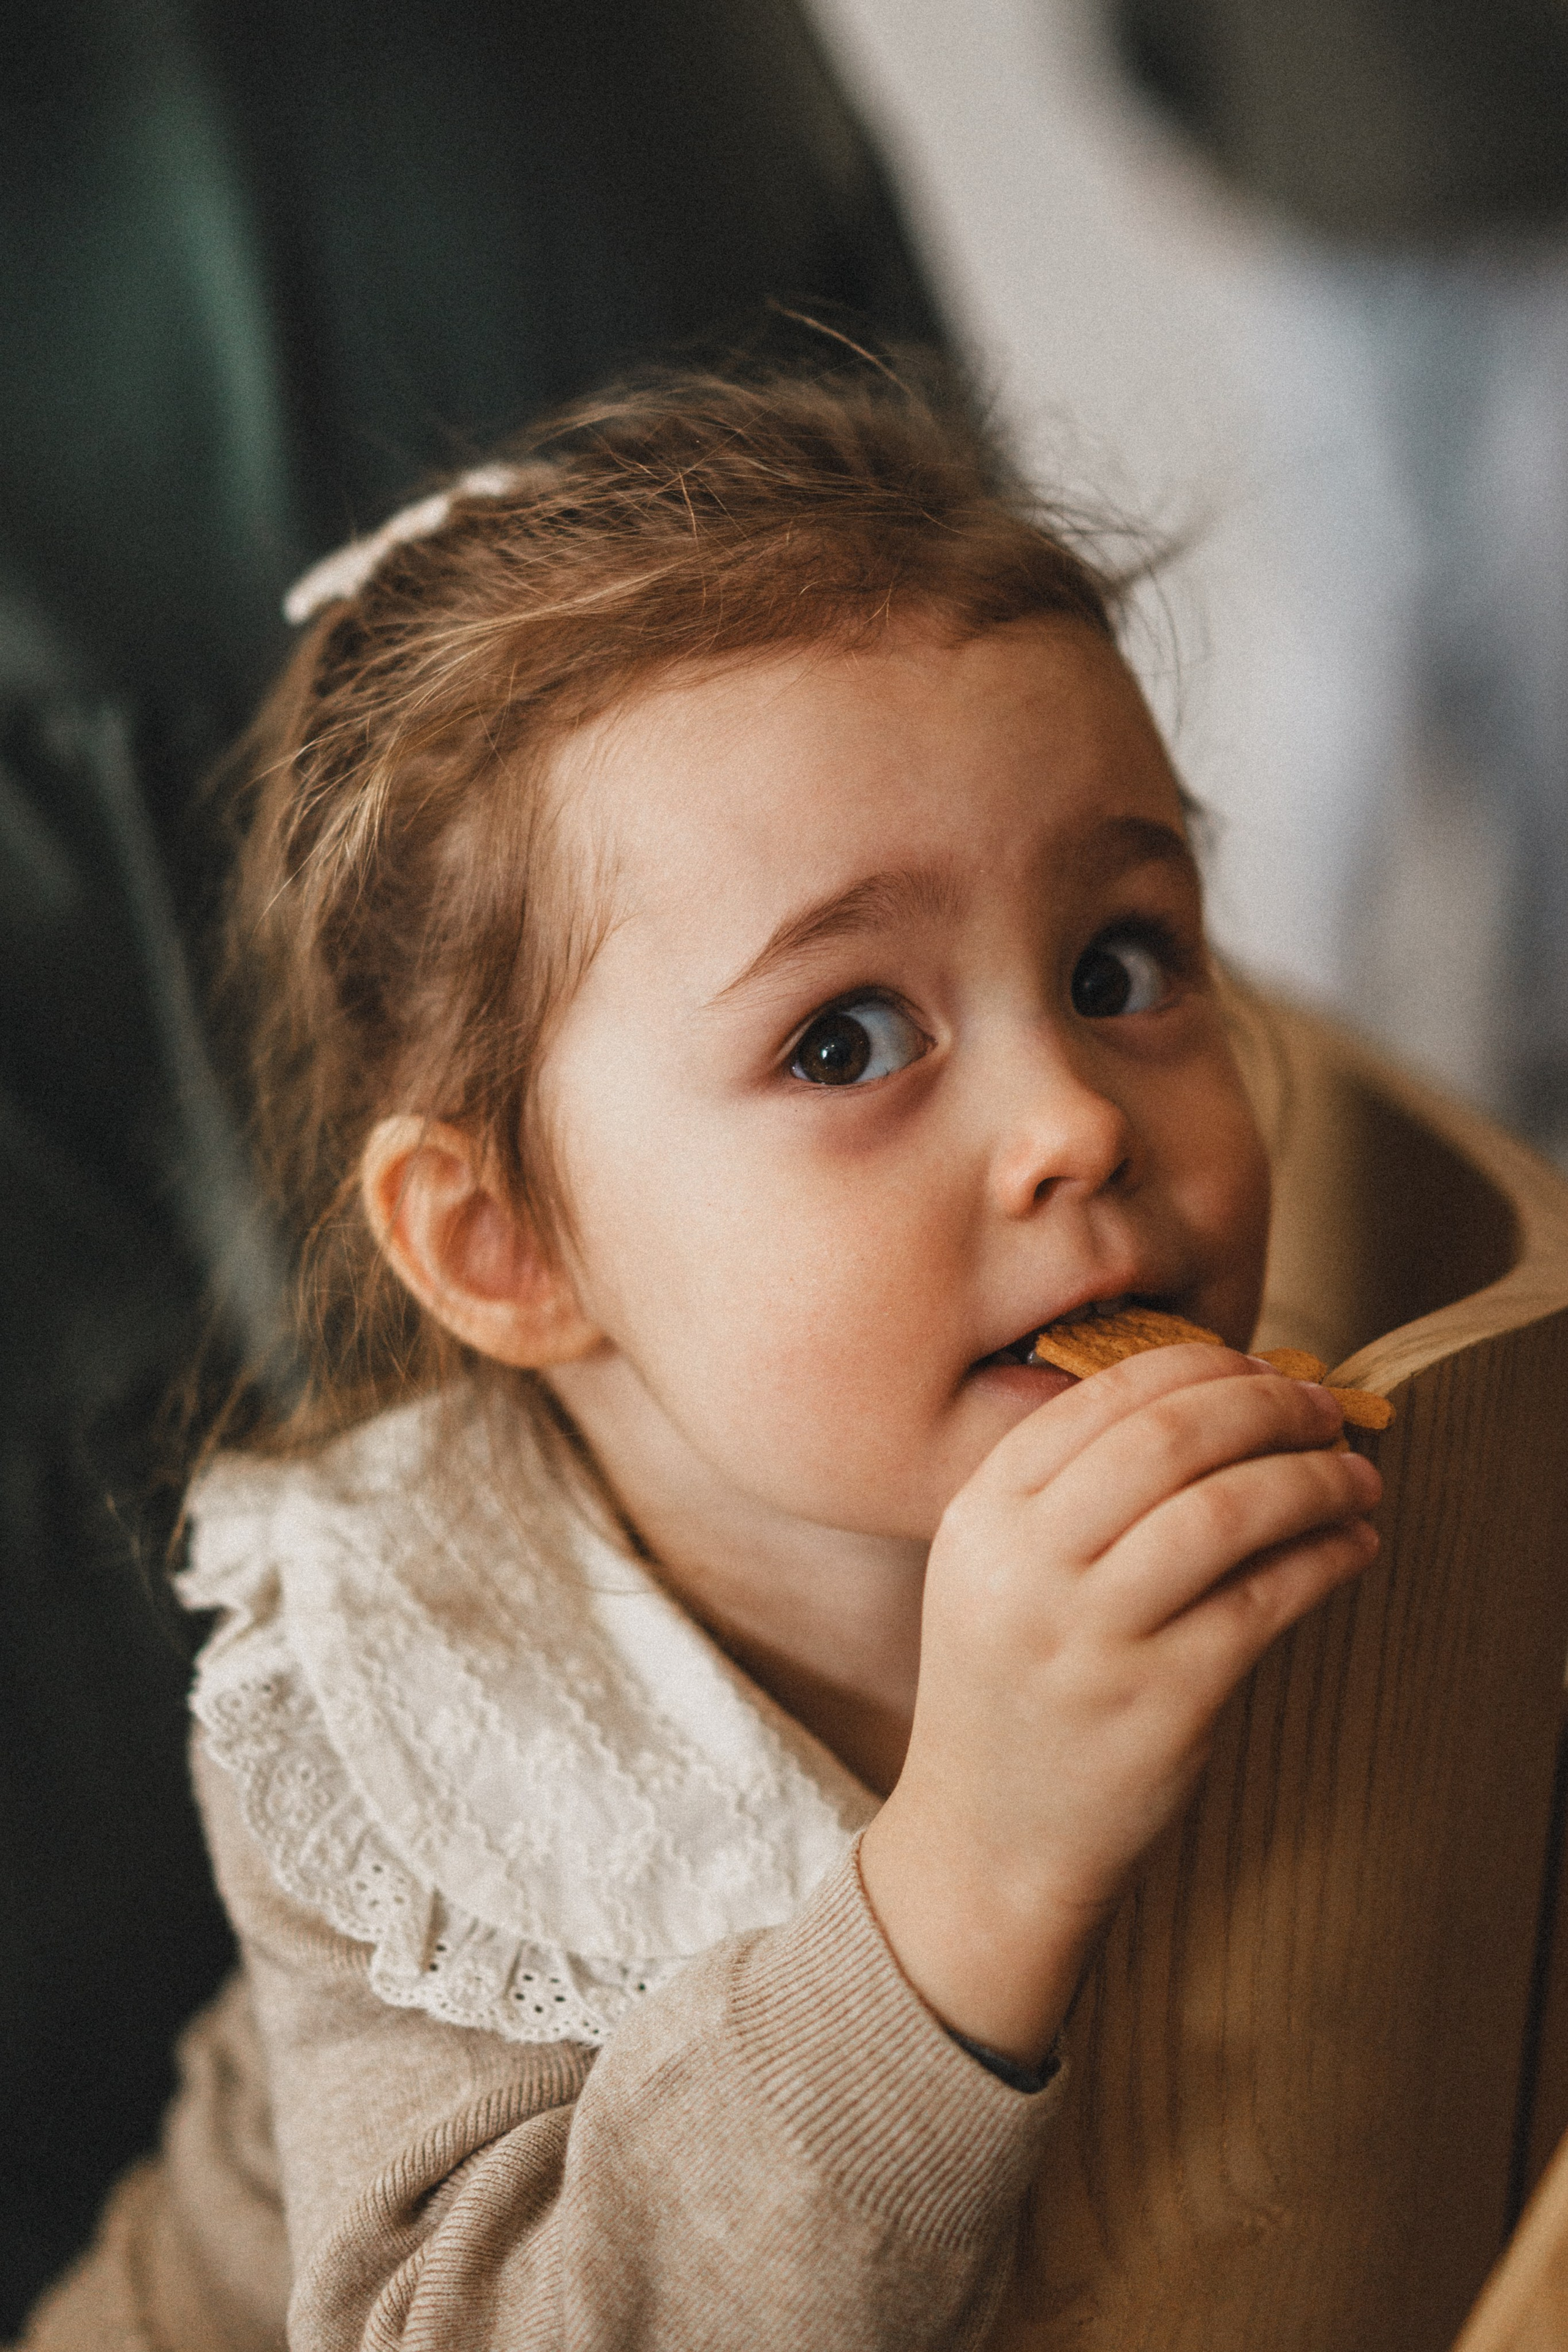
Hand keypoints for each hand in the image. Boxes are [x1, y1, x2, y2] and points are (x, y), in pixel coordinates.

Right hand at [859, 1346, 1380, 2064]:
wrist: (987, 1839)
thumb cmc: (1014, 1686)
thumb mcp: (998, 1570)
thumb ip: (1072, 1490)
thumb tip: (1224, 1401)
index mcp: (981, 1515)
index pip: (1101, 1397)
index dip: (1198, 1365)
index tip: (1259, 1368)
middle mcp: (1028, 1566)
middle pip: (1168, 1437)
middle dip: (1266, 1405)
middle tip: (1325, 1409)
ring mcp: (1092, 1636)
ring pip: (1225, 1511)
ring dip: (1313, 1479)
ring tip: (1357, 1479)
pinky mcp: (1160, 1702)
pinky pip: (1265, 1600)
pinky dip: (1326, 1558)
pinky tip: (1353, 1546)